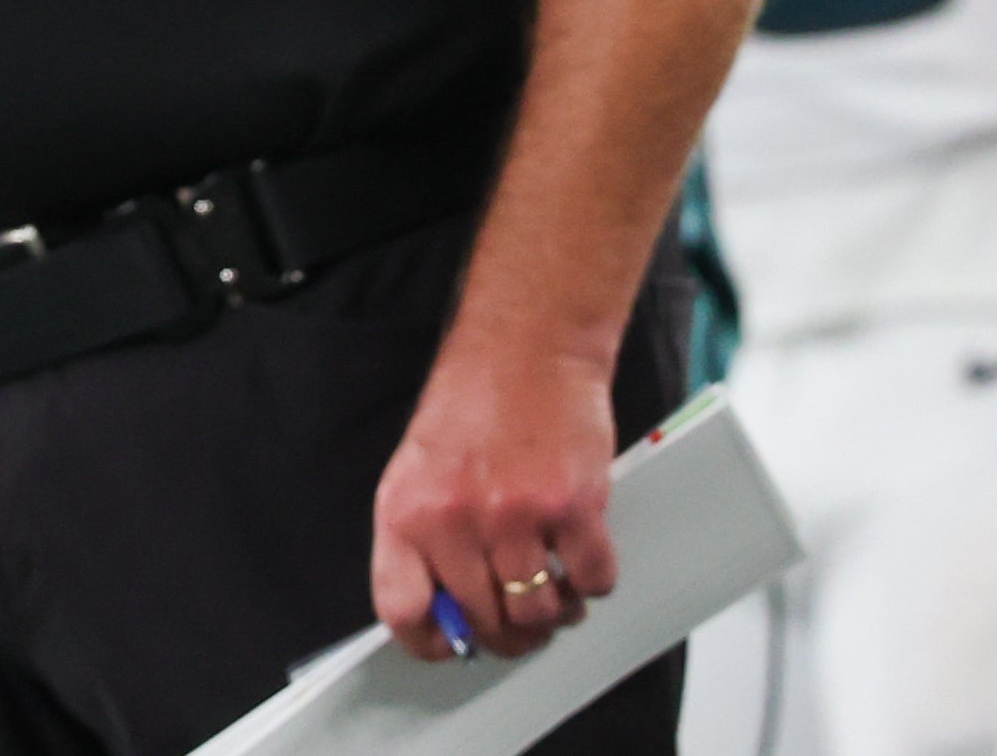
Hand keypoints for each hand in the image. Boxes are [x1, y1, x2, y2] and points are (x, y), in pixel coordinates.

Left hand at [369, 330, 618, 660]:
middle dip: (508, 631)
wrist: (525, 348)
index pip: (402, 610)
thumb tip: (445, 612)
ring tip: (556, 584)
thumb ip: (423, 539)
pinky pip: (593, 582)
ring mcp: (514, 516)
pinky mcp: (572, 507)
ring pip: (541, 613)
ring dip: (555, 612)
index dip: (430, 644)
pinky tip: (583, 553)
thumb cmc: (472, 406)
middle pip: (484, 622)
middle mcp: (453, 520)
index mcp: (403, 512)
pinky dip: (594, 581)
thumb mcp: (419, 470)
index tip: (453, 648)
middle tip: (522, 617)